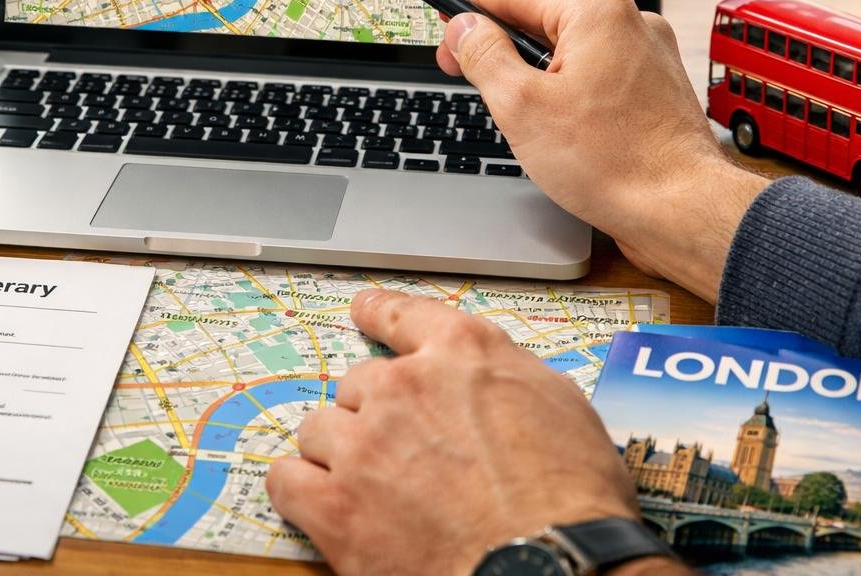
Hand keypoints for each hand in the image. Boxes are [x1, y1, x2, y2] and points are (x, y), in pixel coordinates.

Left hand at [267, 289, 651, 575]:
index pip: (403, 316)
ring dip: (338, 452)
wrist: (553, 569)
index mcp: (462, 355)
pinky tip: (320, 503)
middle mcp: (404, 388)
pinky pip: (287, 481)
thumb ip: (506, 378)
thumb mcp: (560, 406)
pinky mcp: (337, 507)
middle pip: (357, 383)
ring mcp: (365, 446)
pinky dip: (300, 490)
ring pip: (319, 428)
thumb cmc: (573, 501)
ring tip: (368, 485)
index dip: (377, 312)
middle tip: (402, 452)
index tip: (362, 309)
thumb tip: (488, 381)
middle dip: (375, 414)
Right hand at [436, 0, 768, 300]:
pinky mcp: (658, 88)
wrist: (680, 210)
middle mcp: (632, 23)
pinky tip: (562, 127)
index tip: (448, 33)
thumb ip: (485, 55)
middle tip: (468, 75)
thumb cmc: (611, 162)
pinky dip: (572, 92)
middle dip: (505, 48)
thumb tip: (465, 27)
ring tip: (521, 115)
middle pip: (546, 20)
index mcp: (598, 13)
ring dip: (540, 75)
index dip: (471, 15)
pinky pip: (601, 75)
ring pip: (573, 51)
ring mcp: (650, 56)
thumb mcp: (521, 104)